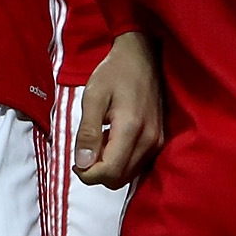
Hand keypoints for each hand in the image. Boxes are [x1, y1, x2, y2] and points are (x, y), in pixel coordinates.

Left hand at [74, 32, 162, 187]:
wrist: (143, 56)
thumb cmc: (114, 72)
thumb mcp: (92, 97)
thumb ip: (87, 132)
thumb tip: (82, 164)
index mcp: (131, 128)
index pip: (109, 172)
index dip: (87, 174)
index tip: (76, 161)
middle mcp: (149, 140)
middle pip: (119, 179)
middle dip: (96, 173)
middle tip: (84, 152)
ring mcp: (157, 142)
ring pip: (128, 176)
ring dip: (109, 168)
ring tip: (98, 143)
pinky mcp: (159, 140)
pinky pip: (137, 165)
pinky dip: (120, 162)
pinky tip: (112, 142)